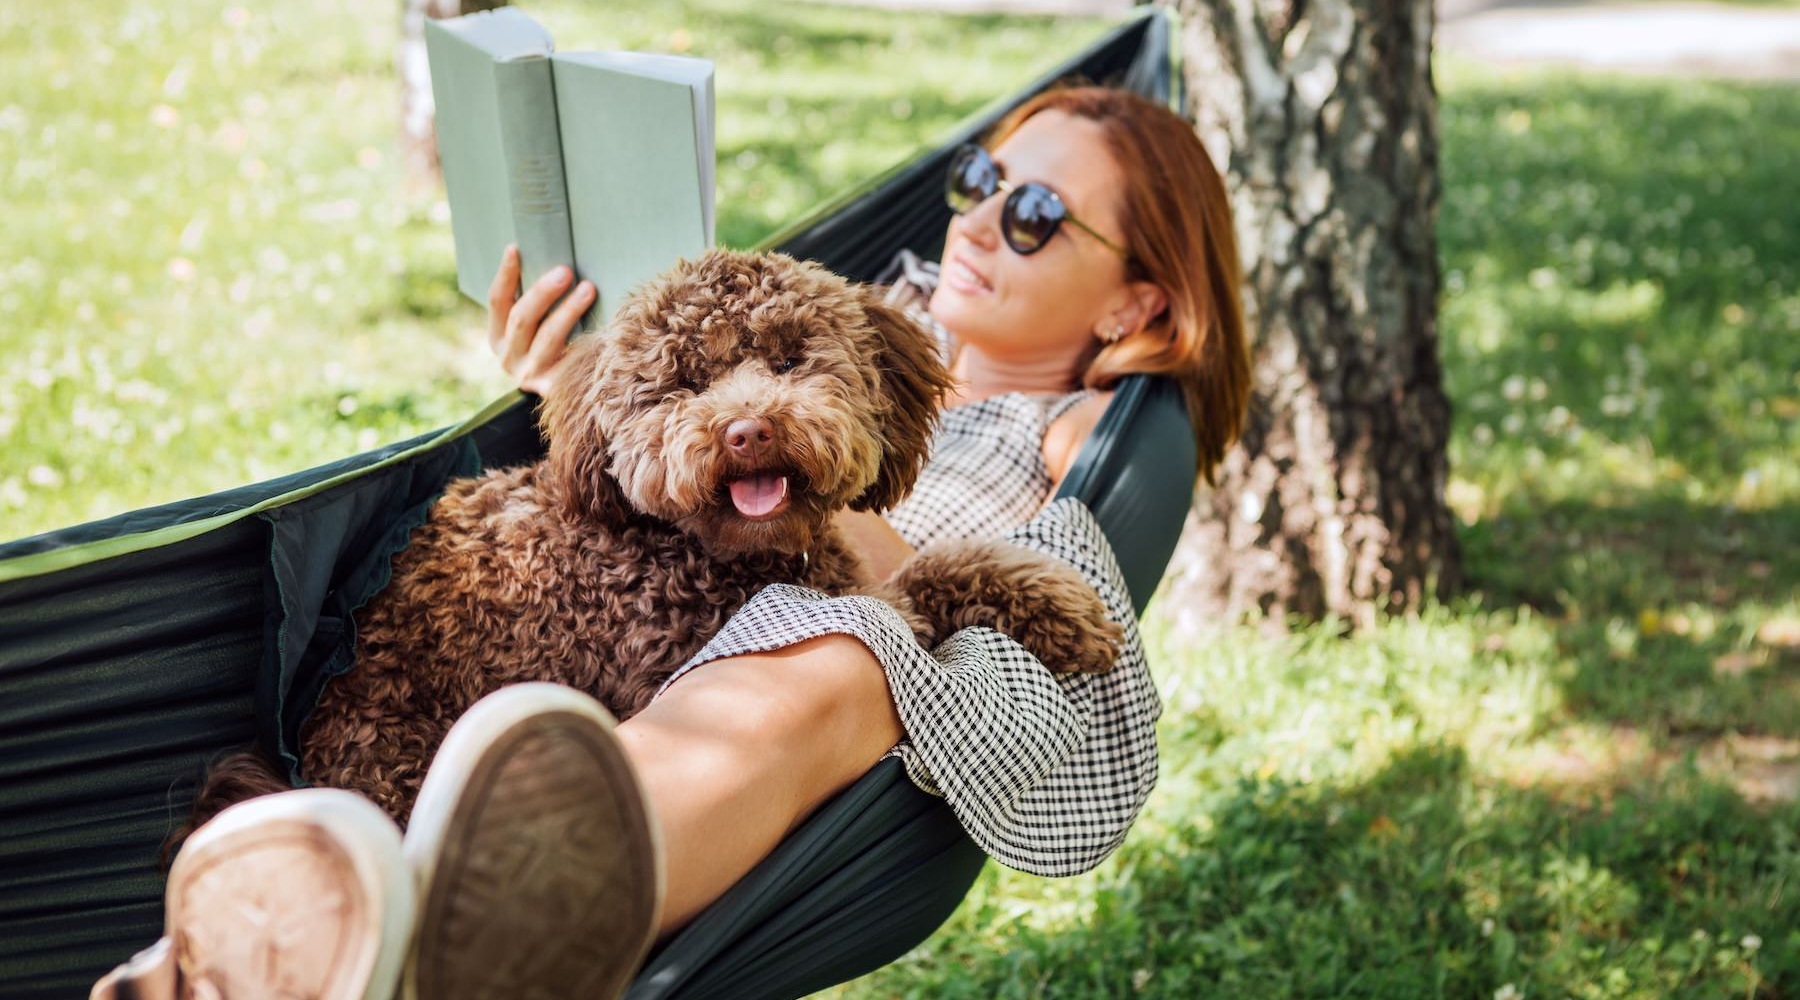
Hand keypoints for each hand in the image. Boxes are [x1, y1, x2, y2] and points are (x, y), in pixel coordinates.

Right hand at [487, 245, 595, 395]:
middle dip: (543, 292)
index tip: (516, 248)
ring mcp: (531, 375)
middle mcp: (509, 359)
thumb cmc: (556, 346)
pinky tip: (604, 326)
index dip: (505, 274)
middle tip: (566, 271)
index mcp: (498, 337)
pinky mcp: (556, 389)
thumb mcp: (537, 325)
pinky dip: (587, 340)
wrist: (573, 394)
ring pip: (548, 338)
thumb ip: (538, 301)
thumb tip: (556, 260)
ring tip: (589, 289)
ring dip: (568, 310)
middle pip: (522, 319)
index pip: (497, 301)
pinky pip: (572, 361)